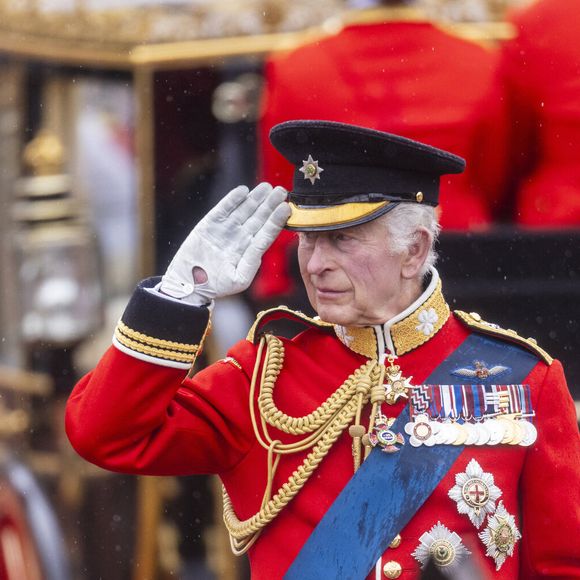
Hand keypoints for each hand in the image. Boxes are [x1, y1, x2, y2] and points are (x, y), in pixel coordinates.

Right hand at [160, 183, 289, 304]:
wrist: (190, 284)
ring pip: (244, 210)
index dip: (276, 220)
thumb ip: (252, 261)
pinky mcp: (210, 223)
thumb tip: (263, 245)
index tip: (285, 208)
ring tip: (266, 188)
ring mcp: (226, 229)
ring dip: (255, 198)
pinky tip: (243, 190)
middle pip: (258, 217)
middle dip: (269, 204)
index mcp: (251, 250)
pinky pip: (223, 209)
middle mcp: (241, 237)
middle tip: (281, 191)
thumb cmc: (217, 285)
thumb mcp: (240, 278)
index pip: (267, 232)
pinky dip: (232, 199)